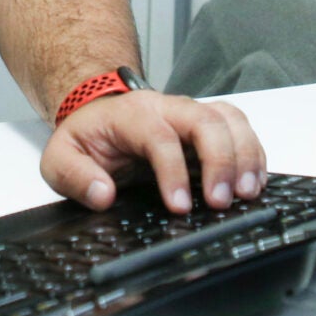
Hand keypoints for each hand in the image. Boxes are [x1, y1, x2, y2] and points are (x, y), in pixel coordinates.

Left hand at [40, 90, 266, 214]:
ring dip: (245, 155)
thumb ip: (75, 176)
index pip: (160, 137)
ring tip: (247, 194)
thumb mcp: (60, 157)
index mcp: (133, 115)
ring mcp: (193, 114)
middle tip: (222, 201)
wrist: (100, 113)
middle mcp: (169, 108)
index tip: (180, 206)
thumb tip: (103, 195)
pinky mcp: (210, 124)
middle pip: (206, 120)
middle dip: (220, 160)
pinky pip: (241, 129)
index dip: (174, 171)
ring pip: (230, 120)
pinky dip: (253, 154)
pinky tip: (255, 182)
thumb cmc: (88, 137)